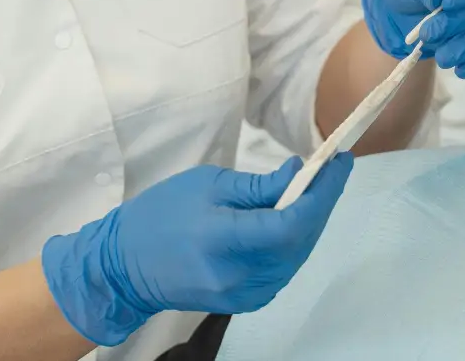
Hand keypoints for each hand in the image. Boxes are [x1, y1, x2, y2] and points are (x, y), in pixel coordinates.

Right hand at [40, 154, 352, 346]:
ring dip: (312, 222)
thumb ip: (258, 186)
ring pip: (297, 257)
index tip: (340, 162)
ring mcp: (243, 295)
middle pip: (301, 240)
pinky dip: (295, 242)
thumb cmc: (160, 216)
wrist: (125, 266)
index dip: (323, 193)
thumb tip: (299, 174)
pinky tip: (296, 217)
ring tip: (319, 189)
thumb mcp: (208, 185)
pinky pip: (283, 270)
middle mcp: (239, 275)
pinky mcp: (244, 302)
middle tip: (335, 169)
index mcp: (225, 241)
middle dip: (323, 202)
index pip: (292, 223)